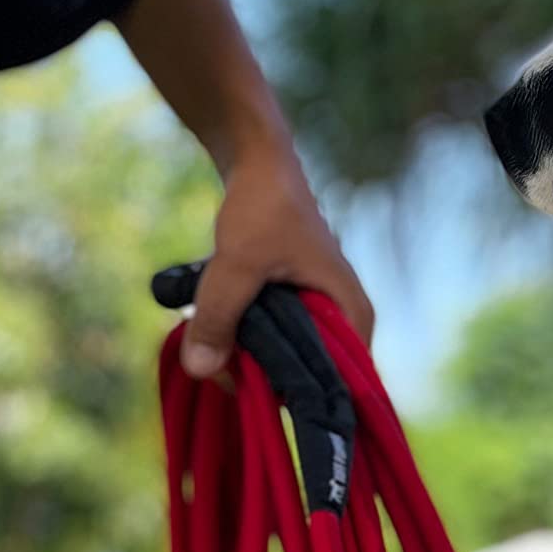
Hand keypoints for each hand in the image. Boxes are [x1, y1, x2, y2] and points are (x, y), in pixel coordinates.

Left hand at [180, 133, 373, 376]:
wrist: (257, 158)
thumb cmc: (262, 207)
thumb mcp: (236, 265)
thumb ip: (218, 318)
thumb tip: (200, 371)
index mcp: (352, 313)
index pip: (341, 381)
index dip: (299, 394)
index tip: (254, 391)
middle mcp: (344, 316)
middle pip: (308, 373)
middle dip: (264, 375)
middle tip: (223, 364)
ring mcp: (320, 308)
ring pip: (285, 355)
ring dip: (250, 355)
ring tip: (217, 343)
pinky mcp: (296, 300)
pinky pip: (274, 335)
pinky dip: (247, 336)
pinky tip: (219, 328)